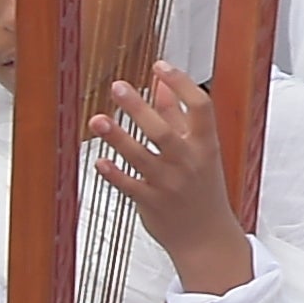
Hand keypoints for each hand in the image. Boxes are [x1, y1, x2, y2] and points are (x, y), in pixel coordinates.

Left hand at [89, 66, 252, 297]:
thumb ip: (178, 116)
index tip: (160, 66)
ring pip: (141, 157)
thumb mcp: (199, 150)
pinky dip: (114, 174)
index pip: (200, 107)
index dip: (181, 84)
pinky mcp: (151, 203)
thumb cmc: (202, 188)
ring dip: (118, 138)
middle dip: (139, 108)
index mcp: (205, 144)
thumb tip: (161, 84)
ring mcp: (169, 183)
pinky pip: (129, 186)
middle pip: (163, 130)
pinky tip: (99, 161)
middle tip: (118, 87)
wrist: (206, 236)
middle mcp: (189, 161)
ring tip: (97, 121)